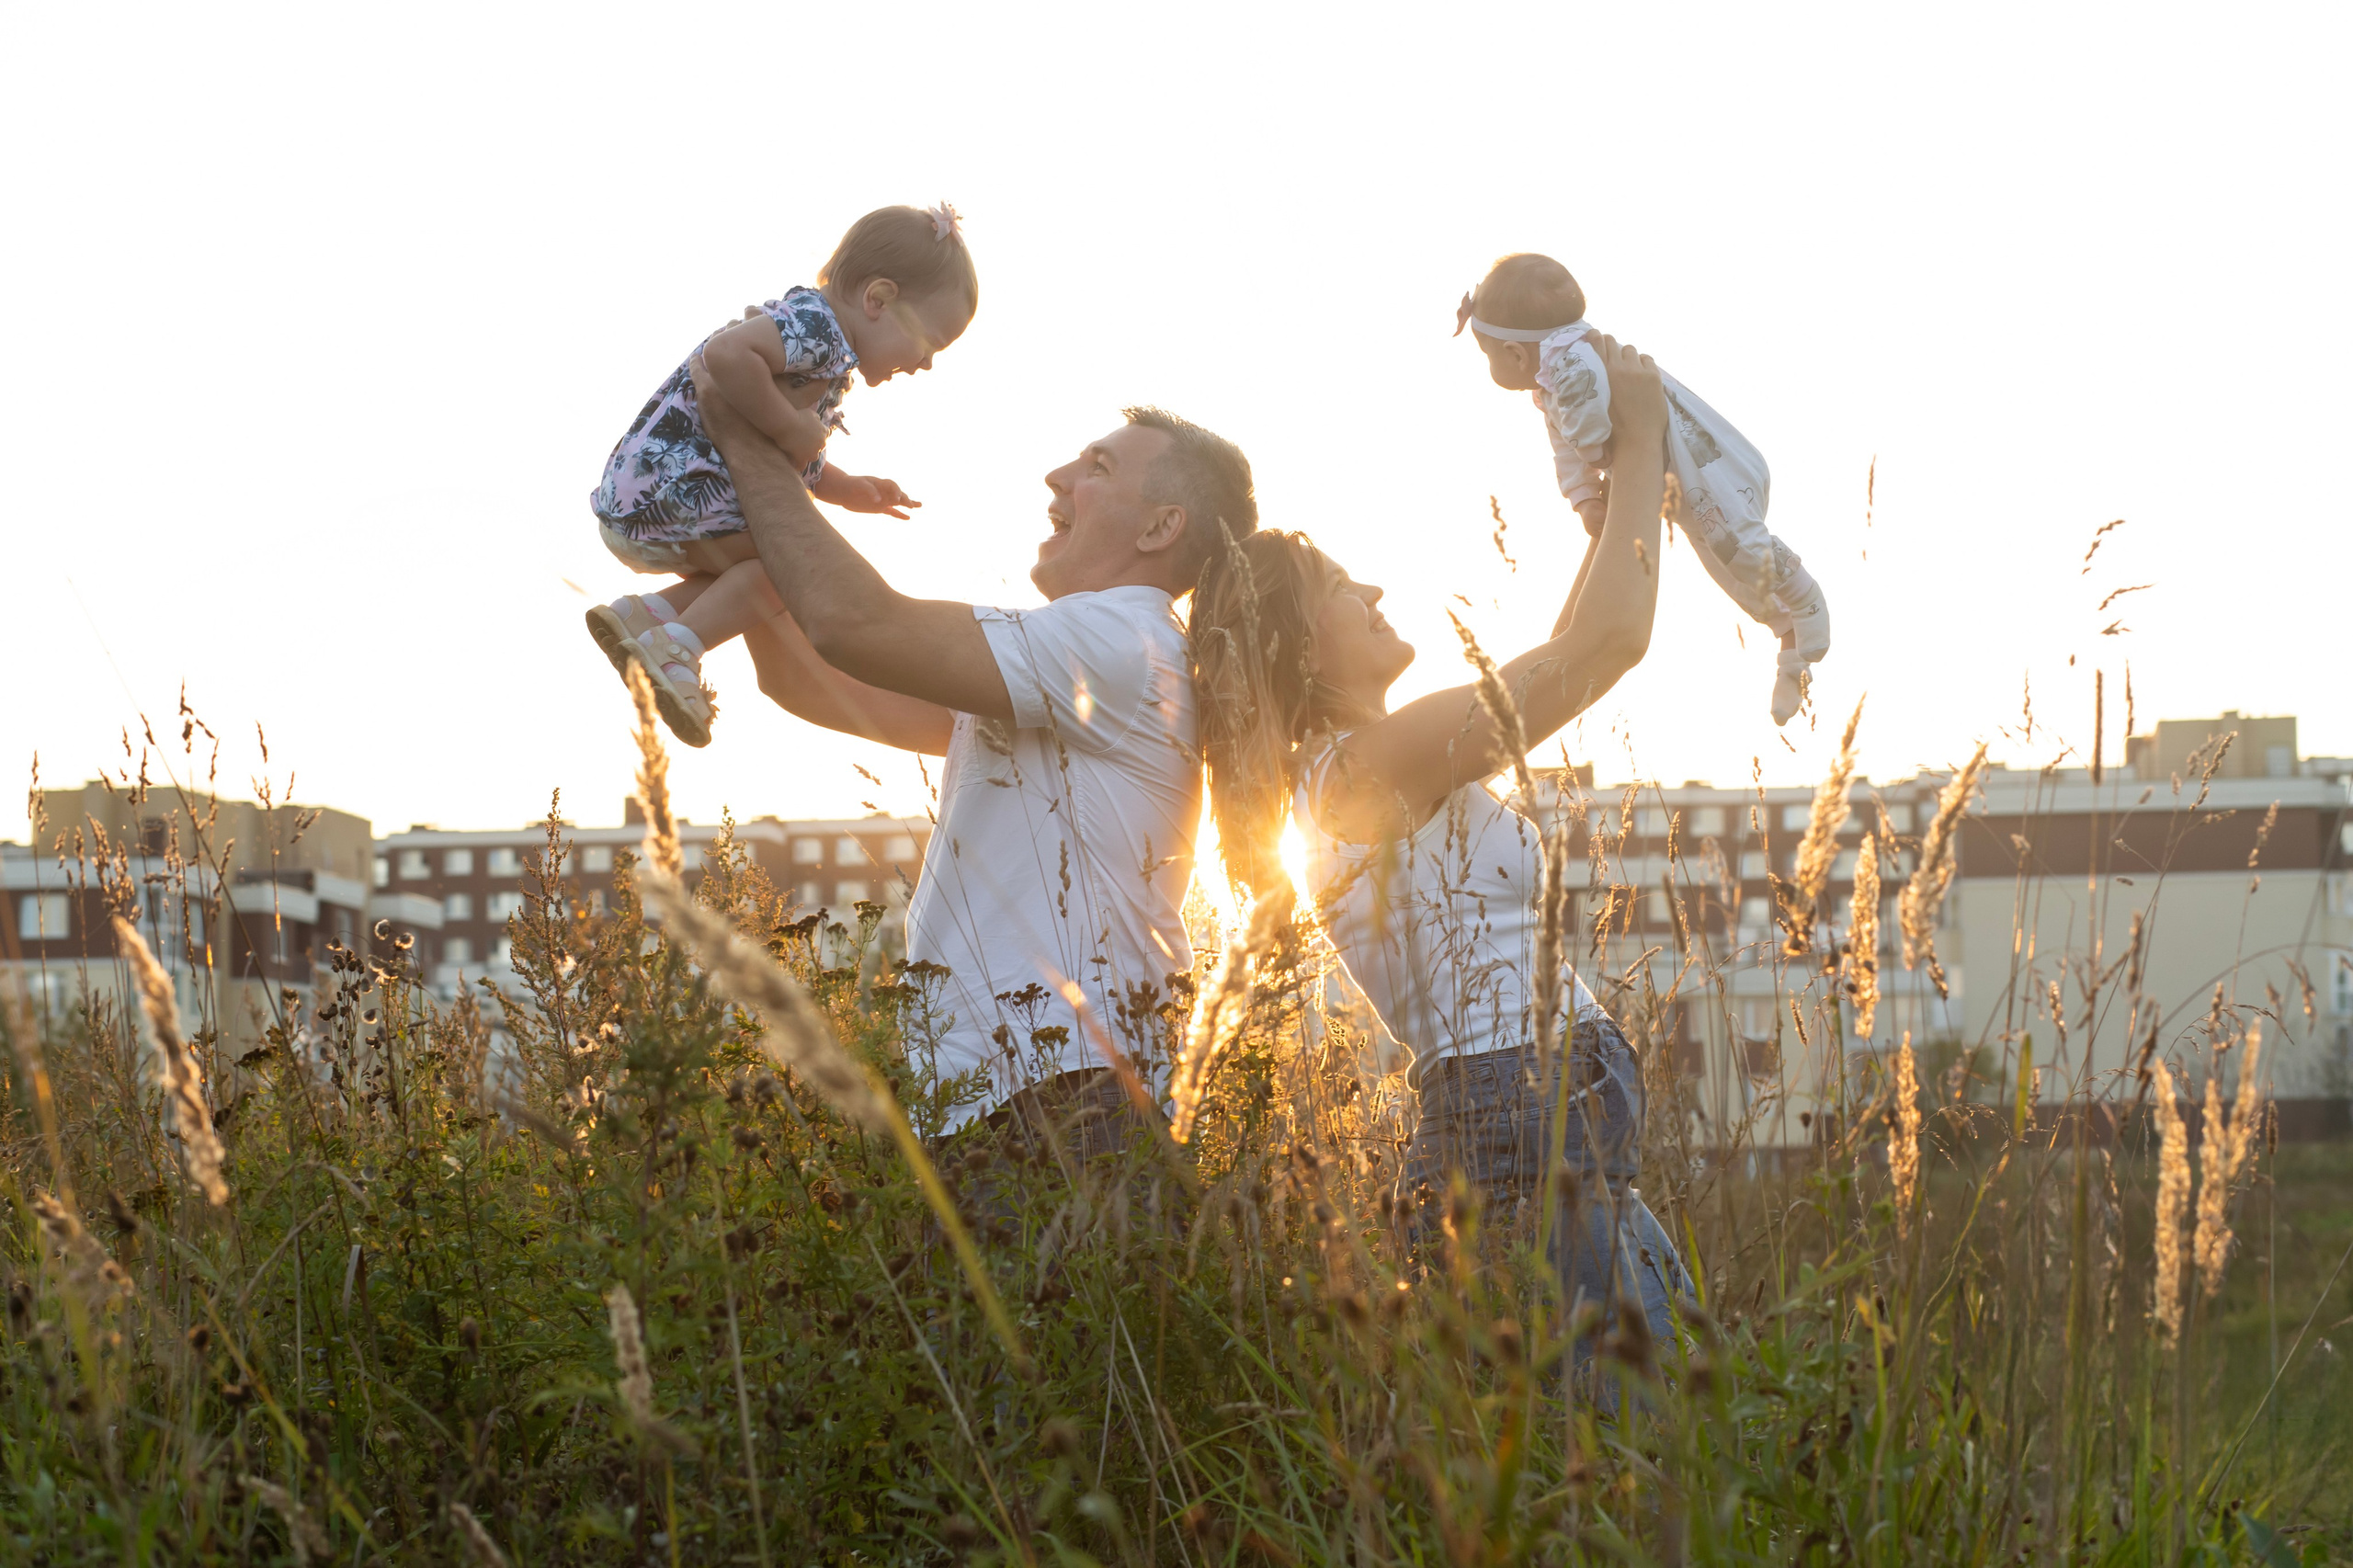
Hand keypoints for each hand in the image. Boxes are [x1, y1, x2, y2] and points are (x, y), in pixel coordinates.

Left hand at [829, 474, 919, 519]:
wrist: (843, 491)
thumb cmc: (851, 485)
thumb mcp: (858, 485)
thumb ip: (869, 491)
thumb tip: (878, 500)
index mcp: (880, 483)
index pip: (893, 486)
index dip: (897, 492)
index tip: (897, 499)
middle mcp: (884, 491)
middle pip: (898, 494)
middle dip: (906, 499)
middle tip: (911, 506)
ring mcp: (883, 500)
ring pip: (898, 502)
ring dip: (908, 504)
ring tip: (919, 506)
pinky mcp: (880, 508)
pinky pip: (892, 511)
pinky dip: (900, 514)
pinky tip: (908, 518)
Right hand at [1588, 332, 1665, 453]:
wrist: (1636, 442)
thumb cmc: (1610, 431)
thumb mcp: (1593, 405)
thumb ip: (1590, 387)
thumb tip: (1582, 377)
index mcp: (1600, 375)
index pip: (1596, 342)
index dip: (1595, 337)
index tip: (1594, 337)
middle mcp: (1617, 368)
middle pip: (1613, 341)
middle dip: (1611, 344)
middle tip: (1613, 355)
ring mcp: (1636, 371)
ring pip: (1630, 349)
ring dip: (1628, 357)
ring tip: (1629, 370)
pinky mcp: (1653, 376)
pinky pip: (1647, 359)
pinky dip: (1644, 365)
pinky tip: (1642, 377)